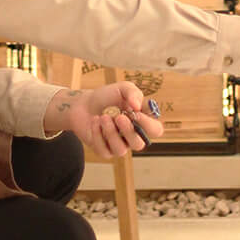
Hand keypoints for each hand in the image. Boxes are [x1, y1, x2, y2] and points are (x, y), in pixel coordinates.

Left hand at [43, 82, 163, 157]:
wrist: (84, 103)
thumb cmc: (107, 97)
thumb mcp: (122, 88)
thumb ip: (133, 93)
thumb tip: (137, 106)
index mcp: (142, 123)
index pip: (155, 130)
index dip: (148, 124)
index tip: (136, 113)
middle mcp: (133, 137)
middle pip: (139, 144)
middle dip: (128, 131)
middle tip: (118, 117)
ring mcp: (119, 145)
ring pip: (121, 150)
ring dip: (111, 132)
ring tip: (103, 117)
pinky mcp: (104, 150)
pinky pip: (104, 151)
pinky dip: (98, 135)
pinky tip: (94, 121)